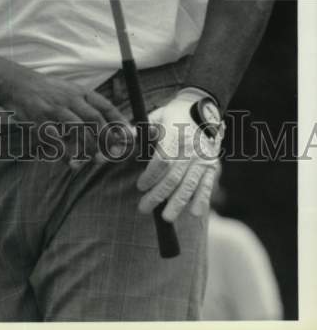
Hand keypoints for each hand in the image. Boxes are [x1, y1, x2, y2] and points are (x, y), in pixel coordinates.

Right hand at [0, 69, 134, 166]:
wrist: (19, 84)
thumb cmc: (50, 92)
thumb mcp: (72, 91)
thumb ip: (90, 107)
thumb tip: (114, 128)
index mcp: (81, 92)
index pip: (105, 106)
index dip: (119, 122)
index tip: (130, 137)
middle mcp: (69, 99)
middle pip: (94, 118)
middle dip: (107, 138)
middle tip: (115, 153)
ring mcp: (54, 110)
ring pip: (77, 128)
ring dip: (89, 146)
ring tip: (96, 158)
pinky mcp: (40, 121)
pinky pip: (55, 140)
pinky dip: (65, 154)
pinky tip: (72, 163)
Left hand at [136, 88, 223, 222]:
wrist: (202, 110)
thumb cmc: (172, 116)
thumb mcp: (155, 118)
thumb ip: (137, 131)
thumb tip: (117, 141)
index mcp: (174, 136)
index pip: (163, 160)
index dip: (150, 175)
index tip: (139, 186)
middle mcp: (190, 149)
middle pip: (173, 176)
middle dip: (158, 195)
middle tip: (144, 208)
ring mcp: (202, 159)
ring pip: (189, 184)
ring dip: (178, 203)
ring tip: (166, 218)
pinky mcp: (211, 166)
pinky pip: (207, 185)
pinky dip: (201, 199)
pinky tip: (194, 213)